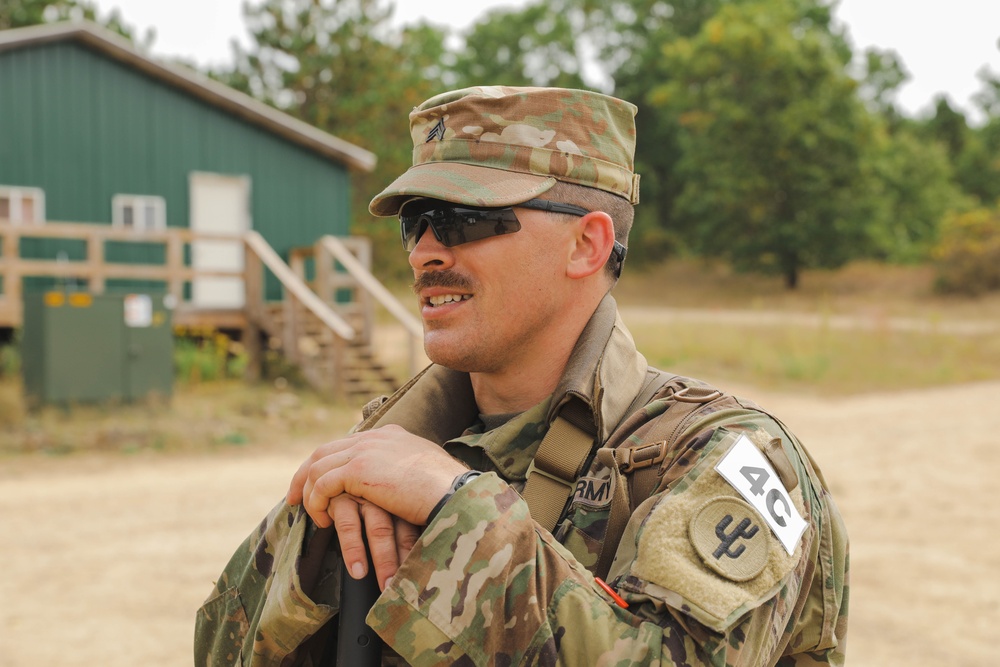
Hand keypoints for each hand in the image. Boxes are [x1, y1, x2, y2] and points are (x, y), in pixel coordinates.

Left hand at [286, 425, 468, 583]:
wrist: (455, 492)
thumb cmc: (448, 492)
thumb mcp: (424, 473)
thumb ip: (405, 471)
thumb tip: (399, 486)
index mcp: (390, 435)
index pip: (346, 443)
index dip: (326, 463)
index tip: (315, 484)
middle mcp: (375, 437)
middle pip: (324, 450)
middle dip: (304, 475)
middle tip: (294, 498)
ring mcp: (366, 450)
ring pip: (318, 467)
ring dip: (309, 494)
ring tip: (313, 517)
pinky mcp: (358, 469)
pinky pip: (321, 485)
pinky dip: (316, 503)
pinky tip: (323, 521)